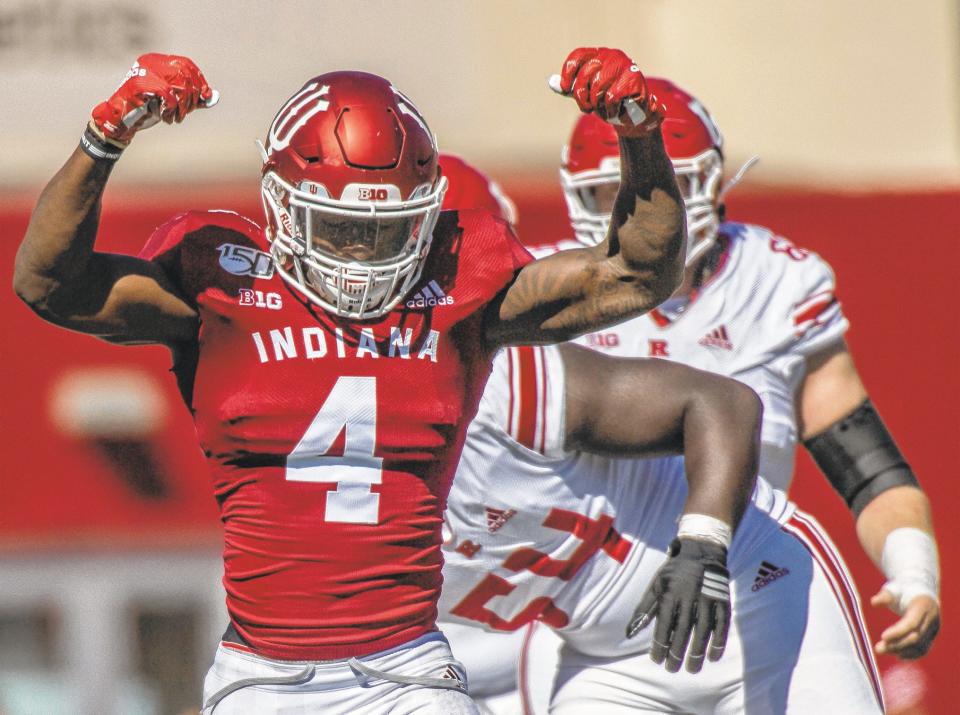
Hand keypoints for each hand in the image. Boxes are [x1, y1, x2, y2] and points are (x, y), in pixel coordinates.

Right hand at [91, 53, 217, 144]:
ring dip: (182, 106)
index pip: (186, 64)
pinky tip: (166, 117)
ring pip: (178, 84)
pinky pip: (167, 93)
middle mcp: (151, 62)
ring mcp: (143, 71)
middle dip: (192, 96)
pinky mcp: (139, 83)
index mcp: (158, 61)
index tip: (205, 97)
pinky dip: (171, 108)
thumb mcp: (176, 104)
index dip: (199, 80)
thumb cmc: (148, 111)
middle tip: (188, 112)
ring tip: (176, 119)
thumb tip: (214, 97)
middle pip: (184, 74)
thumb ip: (194, 100)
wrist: (123, 121)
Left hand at [551, 47, 663, 135]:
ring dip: (596, 104)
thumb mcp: (586, 94)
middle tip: (586, 108)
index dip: (568, 73)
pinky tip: (615, 111)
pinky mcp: (634, 78)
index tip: (566, 89)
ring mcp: (624, 65)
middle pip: (585, 74)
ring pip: (598, 86)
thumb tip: (551, 82)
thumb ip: (569, 88)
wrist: (634, 116)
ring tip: (602, 109)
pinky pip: (611, 97)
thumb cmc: (608, 102)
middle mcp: (612, 55)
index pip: (577, 56)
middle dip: (581, 96)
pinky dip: (609, 109)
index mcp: (598, 55)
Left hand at [626, 538, 730, 672]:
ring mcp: (707, 599)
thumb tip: (629, 633)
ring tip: (691, 669)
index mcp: (669, 594)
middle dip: (676, 653)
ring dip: (697, 652)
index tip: (657, 660)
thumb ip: (643, 610)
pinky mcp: (722, 601)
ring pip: (702, 631)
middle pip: (682, 630)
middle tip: (672, 669)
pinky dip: (718, 643)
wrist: (701, 553)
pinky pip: (721, 626)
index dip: (660, 644)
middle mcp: (688, 597)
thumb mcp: (655, 586)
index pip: (663, 624)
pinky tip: (713, 657)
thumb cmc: (673, 573)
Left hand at [871, 588, 939, 658]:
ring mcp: (934, 628)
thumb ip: (884, 596)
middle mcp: (932, 618)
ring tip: (882, 650)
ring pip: (920, 646)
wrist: (919, 590)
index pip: (912, 623)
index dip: (898, 632)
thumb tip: (874, 602)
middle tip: (878, 648)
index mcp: (923, 605)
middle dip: (897, 644)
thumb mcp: (892, 589)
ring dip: (901, 651)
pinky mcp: (932, 636)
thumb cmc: (902, 590)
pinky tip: (897, 655)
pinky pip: (924, 649)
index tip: (883, 637)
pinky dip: (911, 654)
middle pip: (916, 637)